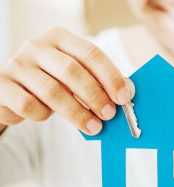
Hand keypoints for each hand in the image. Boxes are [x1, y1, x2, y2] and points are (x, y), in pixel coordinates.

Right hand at [0, 27, 133, 134]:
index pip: (91, 53)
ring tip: (93, 127)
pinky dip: (44, 115)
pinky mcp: (2, 85)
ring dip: (77, 113)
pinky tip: (48, 116)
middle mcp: (37, 46)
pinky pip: (29, 105)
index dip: (110, 76)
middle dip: (95, 96)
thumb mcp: (73, 75)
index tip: (124, 97)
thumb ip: (96, 80)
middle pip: (72, 71)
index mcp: (60, 38)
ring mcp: (17, 64)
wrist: (11, 90)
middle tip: (109, 114)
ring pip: (53, 91)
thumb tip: (126, 93)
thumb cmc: (51, 81)